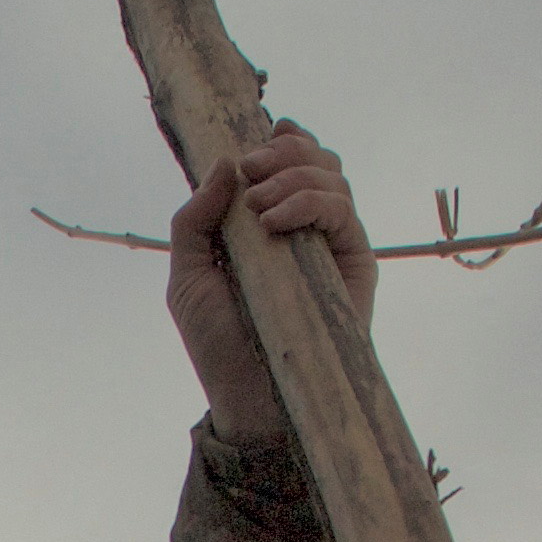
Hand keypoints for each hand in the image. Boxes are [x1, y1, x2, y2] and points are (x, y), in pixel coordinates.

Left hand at [166, 124, 375, 445]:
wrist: (250, 399)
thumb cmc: (218, 344)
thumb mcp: (187, 276)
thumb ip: (195, 220)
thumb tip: (224, 163)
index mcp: (267, 225)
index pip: (286, 164)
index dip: (278, 141)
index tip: (249, 150)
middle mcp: (303, 229)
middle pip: (314, 159)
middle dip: (282, 152)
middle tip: (251, 170)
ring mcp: (331, 245)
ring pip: (333, 176)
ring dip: (294, 174)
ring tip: (261, 206)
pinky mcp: (354, 264)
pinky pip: (343, 211)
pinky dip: (311, 201)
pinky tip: (277, 222)